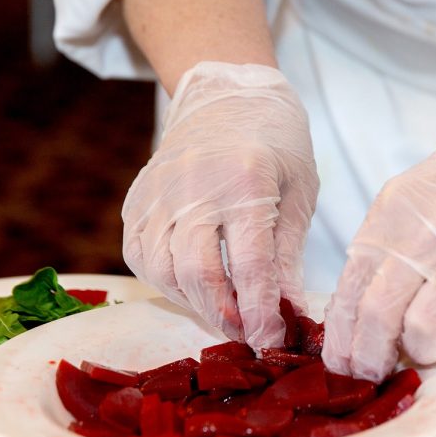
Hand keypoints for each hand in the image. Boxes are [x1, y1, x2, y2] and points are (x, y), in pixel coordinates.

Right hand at [123, 62, 318, 349]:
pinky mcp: (136, 200)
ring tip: (225, 312)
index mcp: (245, 180)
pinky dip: (164, 282)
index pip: (249, 265)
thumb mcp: (299, 191)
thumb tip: (289, 315)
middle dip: (225, 317)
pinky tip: (192, 286)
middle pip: (198, 274)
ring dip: (194, 303)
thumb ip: (288, 255)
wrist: (227, 93)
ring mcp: (158, 192)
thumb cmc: (276, 142)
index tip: (272, 342)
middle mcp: (193, 187)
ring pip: (162, 271)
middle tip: (248, 336)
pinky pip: (140, 256)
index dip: (259, 313)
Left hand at [322, 82, 435, 380]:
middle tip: (377, 373)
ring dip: (423, 351)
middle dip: (370, 358)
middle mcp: (422, 236)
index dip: (342, 338)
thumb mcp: (411, 200)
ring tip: (432, 349)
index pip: (350, 289)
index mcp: (390, 219)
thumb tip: (357, 312)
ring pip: (423, 329)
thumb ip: (385, 247)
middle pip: (378, 314)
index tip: (342, 364)